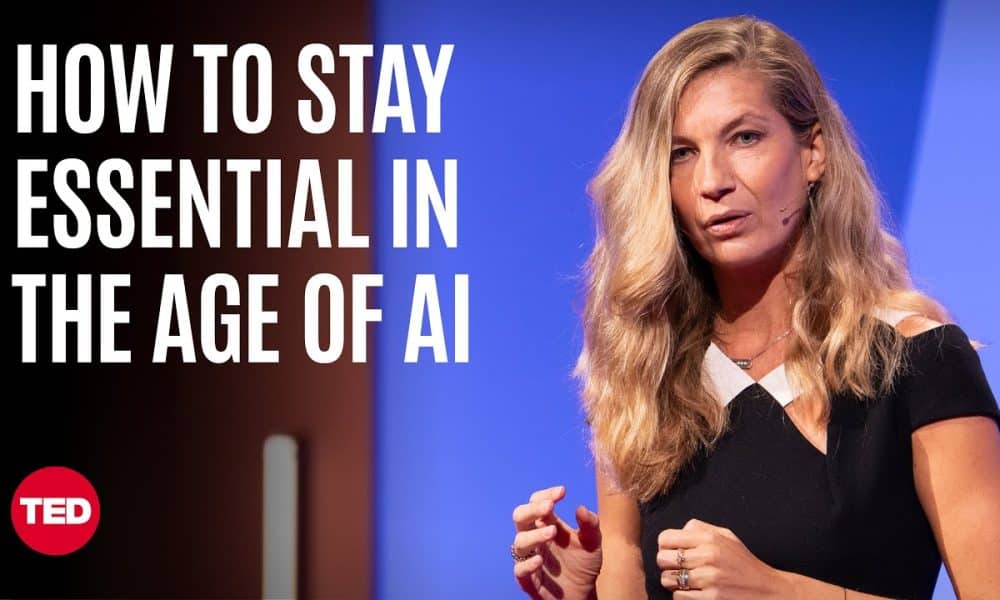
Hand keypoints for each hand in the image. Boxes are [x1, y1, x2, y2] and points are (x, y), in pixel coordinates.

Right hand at [511, 485, 602, 599]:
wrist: (584, 594)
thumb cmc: (584, 565)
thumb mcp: (593, 542)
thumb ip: (590, 525)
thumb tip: (580, 508)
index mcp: (547, 524)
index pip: (537, 502)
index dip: (546, 495)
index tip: (562, 492)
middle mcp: (535, 538)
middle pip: (520, 517)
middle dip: (532, 509)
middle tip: (550, 507)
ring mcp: (530, 557)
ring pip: (519, 541)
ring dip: (534, 535)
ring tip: (553, 533)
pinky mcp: (529, 579)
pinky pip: (519, 569)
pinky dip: (527, 564)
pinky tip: (540, 559)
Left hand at [657, 518, 790, 597]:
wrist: (767, 590)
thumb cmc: (743, 563)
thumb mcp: (726, 537)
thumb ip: (701, 529)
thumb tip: (678, 530)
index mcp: (709, 539)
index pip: (665, 538)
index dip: (665, 546)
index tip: (673, 552)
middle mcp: (708, 556)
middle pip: (662, 559)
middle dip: (667, 565)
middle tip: (679, 569)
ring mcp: (709, 579)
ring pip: (667, 579)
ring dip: (673, 583)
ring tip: (686, 582)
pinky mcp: (710, 599)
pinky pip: (678, 597)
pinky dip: (683, 596)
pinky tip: (695, 593)